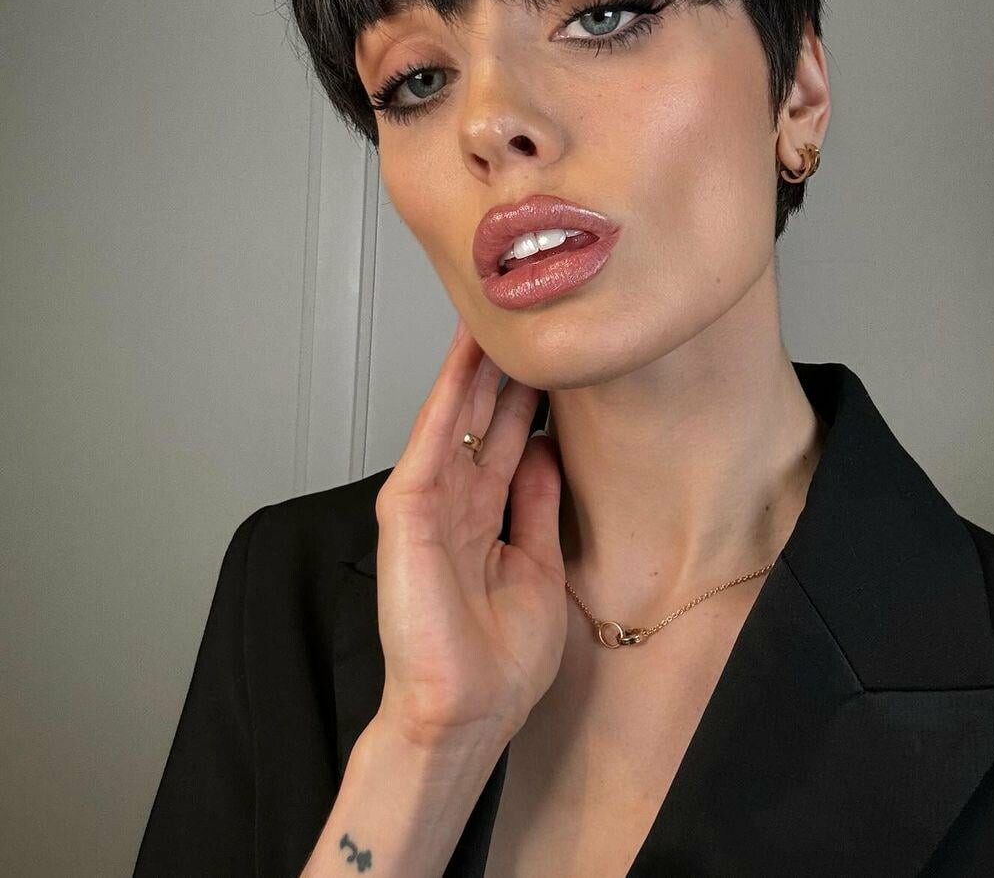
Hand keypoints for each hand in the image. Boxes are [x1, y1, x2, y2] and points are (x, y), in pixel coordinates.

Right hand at [372, 317, 566, 751]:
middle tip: (524, 316)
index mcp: (484, 518)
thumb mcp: (538, 565)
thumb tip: (544, 450)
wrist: (466, 714)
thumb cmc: (497, 660)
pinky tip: (462, 360)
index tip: (549, 353)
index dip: (524, 396)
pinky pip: (431, 441)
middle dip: (503, 368)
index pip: (503, 440)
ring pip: (454, 418)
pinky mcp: (408, 511)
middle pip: (480, 420)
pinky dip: (445, 398)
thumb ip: (537, 506)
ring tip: (495, 315)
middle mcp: (455, 503)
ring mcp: (429, 504)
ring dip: (474, 368)